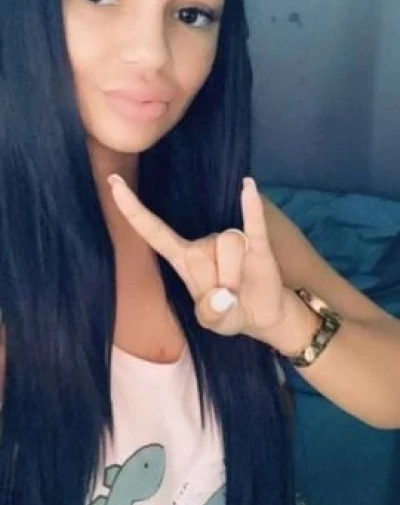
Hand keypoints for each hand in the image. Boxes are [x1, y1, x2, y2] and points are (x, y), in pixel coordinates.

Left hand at [108, 175, 289, 341]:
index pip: (153, 231)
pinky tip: (248, 185)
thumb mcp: (213, 323)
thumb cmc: (228, 313)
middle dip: (216, 285)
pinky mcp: (257, 244)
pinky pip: (253, 224)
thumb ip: (211, 314)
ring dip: (233, 277)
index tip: (113, 182)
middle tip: (226, 301)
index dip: (133, 210)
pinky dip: (251, 208)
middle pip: (202, 253)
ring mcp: (230, 241)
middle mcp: (203, 244)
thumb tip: (225, 296)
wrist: (261, 316)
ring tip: (239, 292)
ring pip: (229, 246)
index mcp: (182, 259)